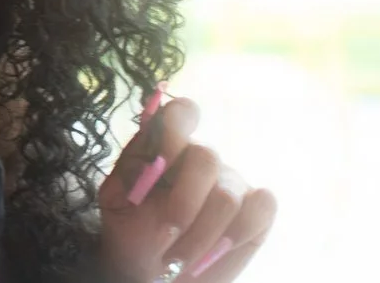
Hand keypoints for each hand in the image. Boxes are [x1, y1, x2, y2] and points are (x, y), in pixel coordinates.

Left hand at [98, 91, 275, 279]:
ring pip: (227, 195)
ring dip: (201, 234)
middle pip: (206, 156)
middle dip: (184, 202)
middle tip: (166, 234)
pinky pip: (262, 207)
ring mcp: (231, 180)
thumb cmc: (132, 234)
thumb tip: (156, 160)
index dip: (175, 130)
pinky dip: (240, 232)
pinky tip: (217, 249)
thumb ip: (132, 174)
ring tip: (179, 258)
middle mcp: (200, 157)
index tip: (161, 163)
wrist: (153, 273)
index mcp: (163, 145)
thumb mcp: (117, 202)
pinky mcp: (257, 208)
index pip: (179, 114)